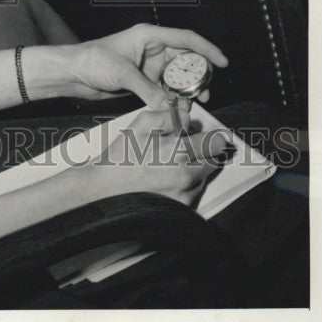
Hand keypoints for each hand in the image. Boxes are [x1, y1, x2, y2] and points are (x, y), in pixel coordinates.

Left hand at [27, 24, 227, 106]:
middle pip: (186, 60)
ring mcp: (149, 66)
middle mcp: (152, 49)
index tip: (223, 62)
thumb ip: (147, 90)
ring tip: (196, 103)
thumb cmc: (93, 61)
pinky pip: (166, 89)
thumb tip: (168, 106)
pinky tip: (180, 108)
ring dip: (188, 90)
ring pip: (178, 77)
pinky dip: (175, 99)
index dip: (206, 49)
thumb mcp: (122, 73)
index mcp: (149, 36)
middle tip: (206, 92)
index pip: (185, 39)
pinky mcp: (144, 82)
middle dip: (199, 75)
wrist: (74, 73)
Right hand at [100, 107, 229, 205]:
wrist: (106, 190)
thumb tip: (187, 113)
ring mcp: (185, 195)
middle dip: (203, 151)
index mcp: (180, 153)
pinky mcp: (181, 208)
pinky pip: (194, 191)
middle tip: (184, 146)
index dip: (212, 135)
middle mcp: (187, 177)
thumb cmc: (121, 157)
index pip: (216, 142)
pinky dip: (186, 183)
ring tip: (169, 163)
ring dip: (195, 167)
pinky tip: (166, 177)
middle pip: (214, 160)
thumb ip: (168, 115)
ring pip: (204, 176)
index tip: (209, 134)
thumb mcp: (140, 125)